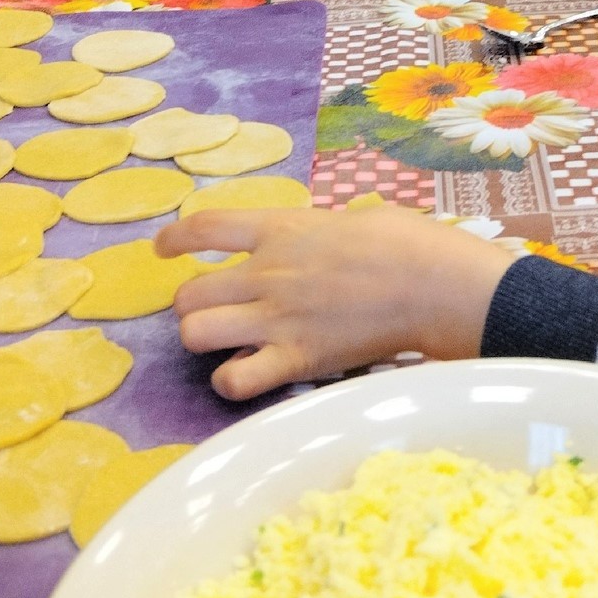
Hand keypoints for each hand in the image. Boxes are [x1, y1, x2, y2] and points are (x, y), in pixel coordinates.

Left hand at [160, 203, 516, 399]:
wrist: (436, 285)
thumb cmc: (411, 243)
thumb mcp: (358, 216)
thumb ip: (323, 229)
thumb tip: (327, 235)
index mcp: (282, 229)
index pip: (204, 226)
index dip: (173, 239)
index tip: (162, 249)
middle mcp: (267, 273)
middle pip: (188, 293)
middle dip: (192, 304)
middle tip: (213, 310)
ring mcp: (277, 318)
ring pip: (195, 333)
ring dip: (203, 339)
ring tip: (225, 342)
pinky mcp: (296, 360)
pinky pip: (233, 380)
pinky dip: (231, 381)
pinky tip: (247, 374)